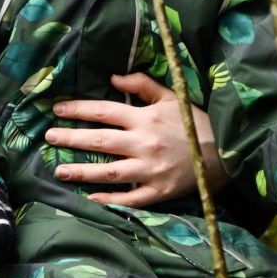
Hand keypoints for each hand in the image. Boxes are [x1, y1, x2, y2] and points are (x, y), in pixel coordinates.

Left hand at [45, 72, 225, 209]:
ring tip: (60, 171)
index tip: (57, 110)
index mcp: (146, 119)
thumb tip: (113, 77)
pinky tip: (91, 198)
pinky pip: (130, 198)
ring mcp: (151, 170)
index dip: (79, 110)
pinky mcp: (159, 191)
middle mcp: (145, 144)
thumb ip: (143, 85)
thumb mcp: (172, 97)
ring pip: (109, 172)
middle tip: (49, 138)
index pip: (104, 111)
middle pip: (100, 141)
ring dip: (82, 172)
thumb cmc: (195, 123)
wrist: (226, 153)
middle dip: (71, 139)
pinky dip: (110, 199)